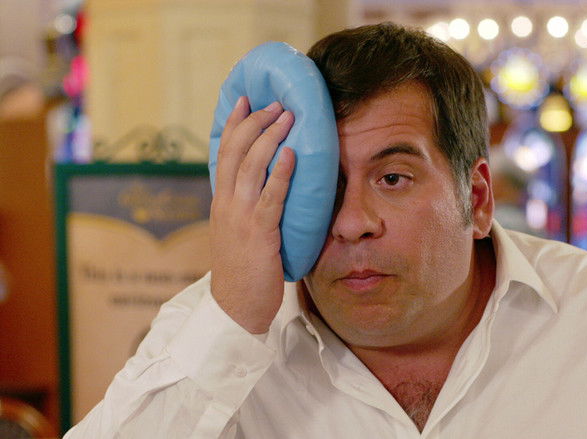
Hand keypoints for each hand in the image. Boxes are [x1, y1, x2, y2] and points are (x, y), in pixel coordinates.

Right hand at [209, 96, 295, 333]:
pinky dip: (281, 173)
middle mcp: (226, 205)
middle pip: (235, 152)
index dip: (233, 124)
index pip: (223, 153)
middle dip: (255, 122)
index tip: (244, 100)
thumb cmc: (244, 273)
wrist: (235, 309)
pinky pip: (270, 197)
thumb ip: (249, 207)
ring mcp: (240, 218)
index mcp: (221, 202)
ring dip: (270, 138)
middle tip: (275, 103)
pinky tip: (292, 154)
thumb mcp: (240, 233)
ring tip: (287, 116)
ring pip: (251, 167)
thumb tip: (271, 184)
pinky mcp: (259, 234)